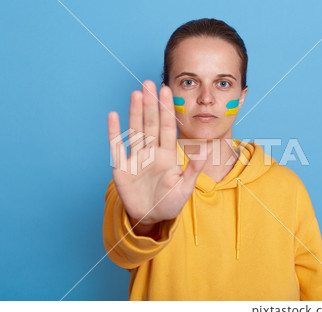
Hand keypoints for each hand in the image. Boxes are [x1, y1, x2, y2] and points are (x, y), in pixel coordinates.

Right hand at [107, 80, 210, 228]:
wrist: (151, 218)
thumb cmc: (170, 203)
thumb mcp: (185, 188)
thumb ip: (194, 169)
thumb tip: (207, 150)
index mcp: (167, 155)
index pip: (167, 127)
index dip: (167, 109)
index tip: (166, 91)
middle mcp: (151, 152)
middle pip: (150, 124)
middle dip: (150, 104)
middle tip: (148, 83)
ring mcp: (135, 158)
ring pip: (135, 130)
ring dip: (134, 113)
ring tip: (135, 94)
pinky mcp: (121, 168)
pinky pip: (117, 147)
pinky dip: (114, 132)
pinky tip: (113, 116)